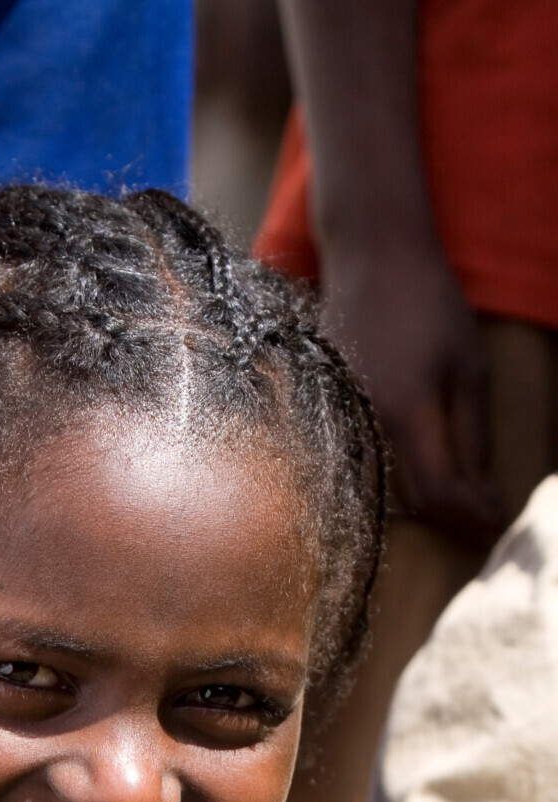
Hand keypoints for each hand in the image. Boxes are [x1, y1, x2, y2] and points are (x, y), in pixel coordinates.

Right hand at [321, 236, 500, 543]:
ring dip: (421, 497)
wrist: (370, 256)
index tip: (495, 524)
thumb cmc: (429, 303)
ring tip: (459, 495)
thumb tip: (483, 496)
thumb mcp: (470, 368)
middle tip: (482, 515)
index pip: (437, 492)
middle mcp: (363, 425)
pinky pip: (362, 460)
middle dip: (448, 514)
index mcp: (405, 412)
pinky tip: (419, 466)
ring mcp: (339, 419)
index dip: (468, 517)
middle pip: (405, 499)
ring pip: (381, 486)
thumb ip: (474, 437)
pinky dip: (395, 474)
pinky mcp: (327, 411)